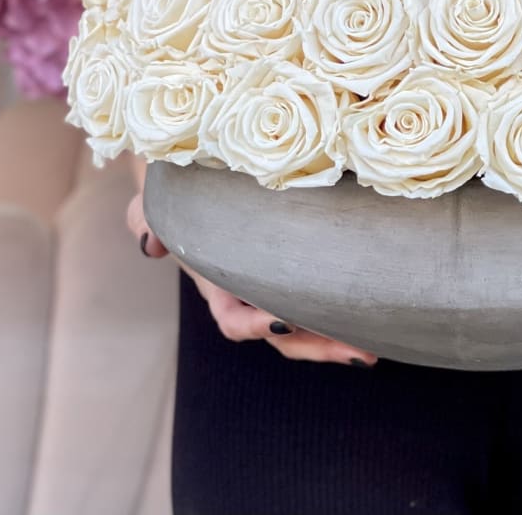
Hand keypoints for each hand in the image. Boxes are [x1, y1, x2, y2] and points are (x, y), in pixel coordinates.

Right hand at [125, 155, 377, 367]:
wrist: (204, 170)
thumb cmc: (182, 187)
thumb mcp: (158, 201)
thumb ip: (145, 220)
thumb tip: (151, 245)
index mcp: (219, 283)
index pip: (235, 318)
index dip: (255, 324)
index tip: (283, 319)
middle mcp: (251, 290)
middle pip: (284, 333)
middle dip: (318, 346)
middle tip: (359, 352)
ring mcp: (278, 280)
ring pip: (309, 322)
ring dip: (340, 335)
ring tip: (374, 345)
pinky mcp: (305, 263)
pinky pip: (324, 293)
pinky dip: (346, 306)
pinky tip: (376, 312)